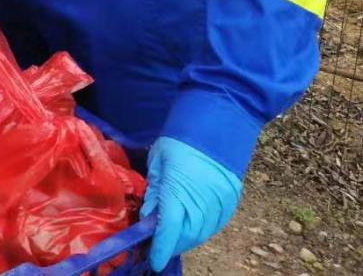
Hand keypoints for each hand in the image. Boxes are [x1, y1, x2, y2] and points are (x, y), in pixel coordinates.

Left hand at [141, 137, 242, 271]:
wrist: (218, 122)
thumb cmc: (180, 138)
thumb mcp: (158, 161)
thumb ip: (156, 191)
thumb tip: (150, 217)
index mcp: (179, 188)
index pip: (168, 227)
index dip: (160, 247)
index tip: (153, 261)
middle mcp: (203, 199)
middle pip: (186, 234)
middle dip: (171, 244)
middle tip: (157, 246)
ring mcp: (221, 201)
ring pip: (202, 233)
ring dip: (186, 239)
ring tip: (172, 238)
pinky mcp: (232, 200)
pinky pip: (215, 224)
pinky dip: (201, 230)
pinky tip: (190, 227)